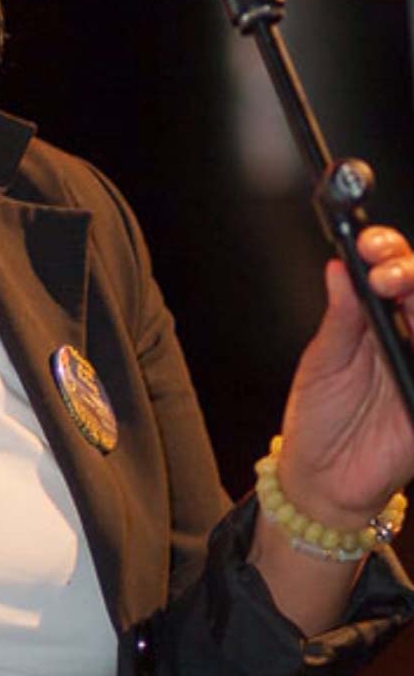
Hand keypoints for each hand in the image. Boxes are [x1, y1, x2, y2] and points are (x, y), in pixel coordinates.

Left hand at [278, 226, 413, 525]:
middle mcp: (407, 338)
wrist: (322, 477)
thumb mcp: (324, 360)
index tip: (368, 247)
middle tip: (384, 274)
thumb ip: (341, 317)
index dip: (386, 251)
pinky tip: (413, 325)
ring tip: (397, 289)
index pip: (392, 272)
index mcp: (376, 321)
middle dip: (406, 269)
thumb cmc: (319, 417)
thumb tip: (341, 267)